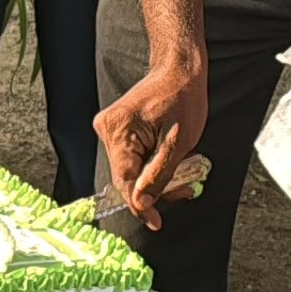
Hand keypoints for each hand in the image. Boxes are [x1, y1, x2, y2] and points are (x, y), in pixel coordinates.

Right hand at [94, 64, 207, 229]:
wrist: (178, 69)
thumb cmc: (182, 98)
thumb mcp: (178, 142)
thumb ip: (158, 174)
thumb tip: (143, 203)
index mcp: (118, 131)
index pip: (125, 181)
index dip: (141, 205)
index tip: (156, 222)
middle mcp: (107, 130)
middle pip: (126, 178)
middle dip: (153, 190)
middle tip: (183, 192)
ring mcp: (110, 129)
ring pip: (129, 170)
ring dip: (153, 179)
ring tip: (182, 179)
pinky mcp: (117, 130)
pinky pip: (131, 158)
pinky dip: (149, 166)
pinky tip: (168, 165)